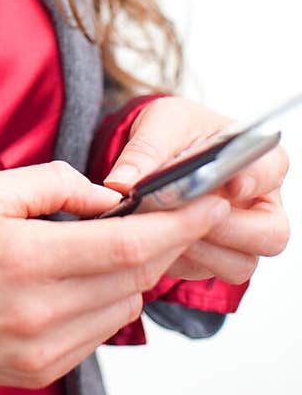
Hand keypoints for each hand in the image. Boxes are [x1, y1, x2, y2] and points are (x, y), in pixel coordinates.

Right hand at [0, 161, 231, 394]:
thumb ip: (52, 184)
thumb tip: (108, 196)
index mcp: (24, 259)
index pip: (128, 246)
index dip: (177, 224)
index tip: (206, 202)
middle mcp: (40, 313)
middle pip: (136, 278)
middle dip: (165, 242)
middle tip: (173, 213)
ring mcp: (43, 350)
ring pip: (124, 307)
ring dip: (136, 272)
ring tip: (119, 241)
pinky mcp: (40, 371)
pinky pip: (99, 333)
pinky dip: (108, 301)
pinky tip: (86, 276)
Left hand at [103, 95, 290, 284]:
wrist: (160, 151)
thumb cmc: (175, 130)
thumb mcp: (160, 123)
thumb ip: (146, 148)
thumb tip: (123, 184)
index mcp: (259, 159)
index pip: (271, 171)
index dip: (254, 181)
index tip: (229, 184)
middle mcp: (260, 204)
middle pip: (270, 234)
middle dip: (226, 228)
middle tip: (186, 214)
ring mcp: (240, 237)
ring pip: (238, 263)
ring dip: (197, 249)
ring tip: (159, 226)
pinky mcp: (213, 257)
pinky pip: (204, 272)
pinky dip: (175, 259)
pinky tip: (149, 240)